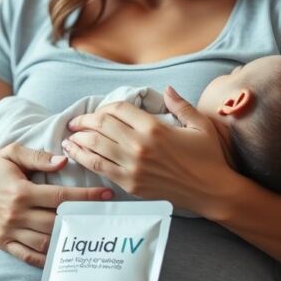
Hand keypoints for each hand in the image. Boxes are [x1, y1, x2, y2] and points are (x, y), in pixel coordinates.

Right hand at [0, 143, 113, 267]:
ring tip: (86, 234)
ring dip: (67, 239)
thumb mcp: (11, 153)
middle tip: (102, 216)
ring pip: (45, 241)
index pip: (60, 197)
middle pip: (57, 221)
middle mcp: (16, 214)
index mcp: (21, 191)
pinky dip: (46, 257)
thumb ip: (38, 157)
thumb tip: (64, 161)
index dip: (86, 197)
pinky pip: (28, 255)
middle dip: (82, 219)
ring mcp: (9, 231)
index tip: (106, 195)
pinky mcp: (2, 242)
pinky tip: (62, 253)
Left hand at [63, 86, 233, 213]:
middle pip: (102, 125)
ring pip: (95, 146)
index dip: (105, 107)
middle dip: (84, 121)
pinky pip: (99, 168)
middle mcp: (139, 146)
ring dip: (78, 139)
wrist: (212, 191)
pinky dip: (83, 158)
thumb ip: (180, 104)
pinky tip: (74, 152)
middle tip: (75, 121)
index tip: (100, 110)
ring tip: (68, 136)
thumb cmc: (208, 157)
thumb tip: (167, 88)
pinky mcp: (130, 184)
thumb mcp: (199, 124)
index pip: (118, 109)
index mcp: (154, 128)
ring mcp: (133, 167)